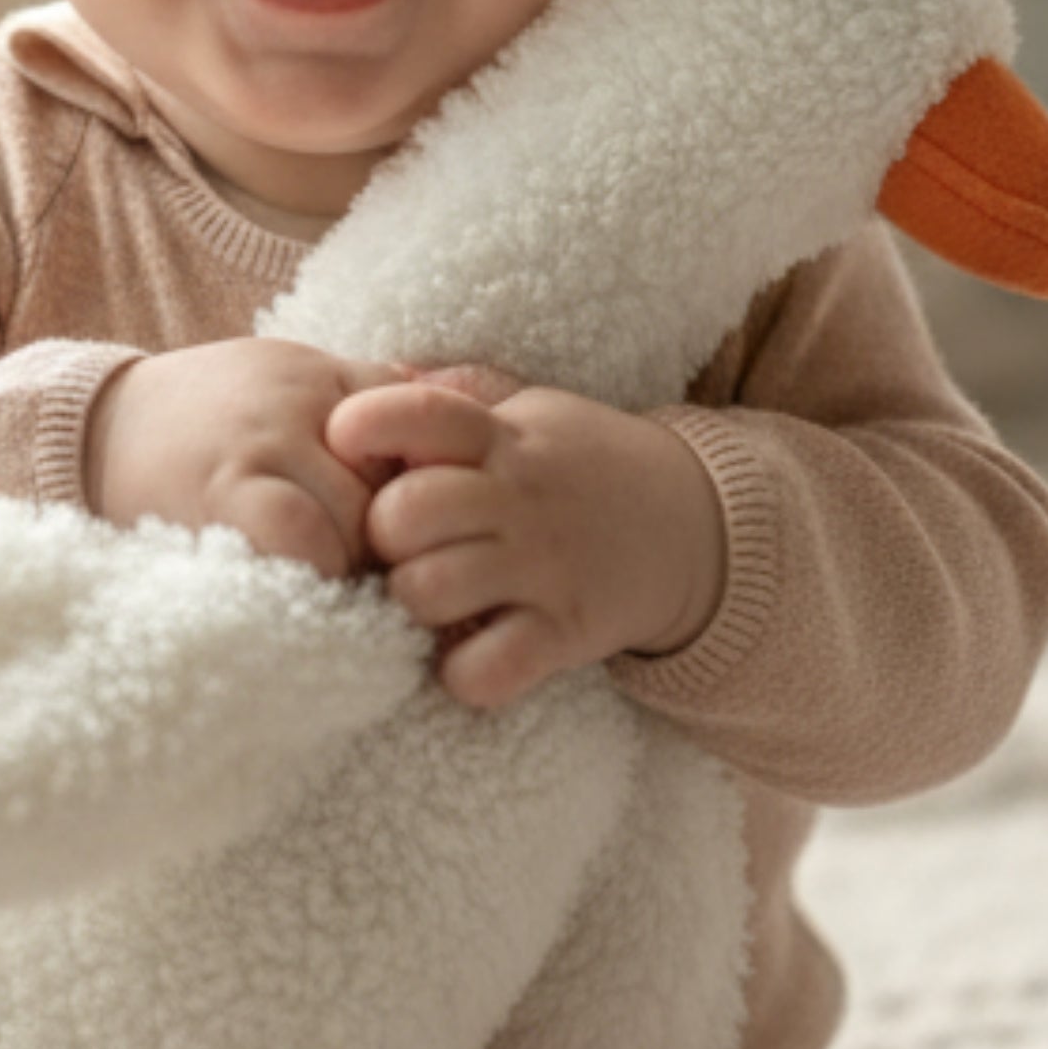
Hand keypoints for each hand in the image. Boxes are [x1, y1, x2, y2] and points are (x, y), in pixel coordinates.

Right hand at [84, 339, 394, 577]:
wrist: (97, 427)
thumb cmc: (207, 418)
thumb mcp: (288, 381)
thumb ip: (360, 398)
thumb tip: (459, 421)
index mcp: (325, 375)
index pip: (418, 427)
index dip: (422, 487)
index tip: (409, 525)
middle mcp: (302, 401)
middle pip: (394, 483)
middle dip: (392, 538)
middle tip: (372, 572)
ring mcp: (264, 445)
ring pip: (357, 518)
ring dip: (353, 566)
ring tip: (329, 586)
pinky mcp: (225, 494)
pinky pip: (301, 539)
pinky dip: (313, 572)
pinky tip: (298, 590)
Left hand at [327, 367, 727, 707]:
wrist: (697, 527)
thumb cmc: (585, 469)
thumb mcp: (532, 414)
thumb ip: (461, 397)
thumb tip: (380, 375)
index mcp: (503, 438)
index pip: (418, 411)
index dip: (362, 427)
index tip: (350, 448)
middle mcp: (521, 499)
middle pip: (403, 514)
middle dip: (380, 537)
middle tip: (402, 547)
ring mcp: (545, 568)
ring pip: (428, 591)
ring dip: (412, 603)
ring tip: (433, 598)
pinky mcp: (566, 633)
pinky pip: (487, 669)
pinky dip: (464, 673)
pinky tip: (469, 653)